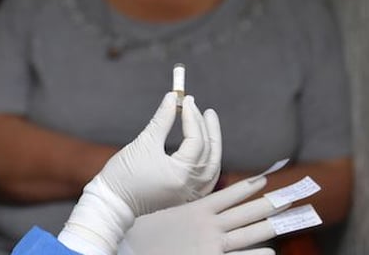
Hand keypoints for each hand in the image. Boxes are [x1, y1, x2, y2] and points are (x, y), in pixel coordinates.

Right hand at [58, 92, 221, 254]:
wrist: (112, 202)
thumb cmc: (124, 174)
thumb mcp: (144, 142)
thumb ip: (162, 119)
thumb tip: (172, 97)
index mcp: (181, 174)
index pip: (196, 140)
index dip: (192, 117)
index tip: (186, 100)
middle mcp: (189, 187)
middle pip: (209, 153)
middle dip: (207, 128)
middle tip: (202, 109)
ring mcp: (189, 195)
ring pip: (212, 167)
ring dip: (212, 145)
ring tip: (208, 125)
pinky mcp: (184, 197)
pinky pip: (206, 179)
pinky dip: (208, 163)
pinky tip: (207, 150)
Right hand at [118, 177, 282, 254]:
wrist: (134, 249)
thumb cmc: (145, 233)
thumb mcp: (165, 214)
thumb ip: (186, 210)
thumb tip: (200, 206)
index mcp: (196, 209)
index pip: (230, 194)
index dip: (249, 187)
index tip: (265, 180)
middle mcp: (209, 225)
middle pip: (248, 212)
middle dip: (271, 203)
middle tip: (292, 197)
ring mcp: (213, 245)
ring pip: (250, 233)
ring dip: (270, 225)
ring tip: (288, 218)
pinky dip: (257, 254)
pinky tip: (270, 252)